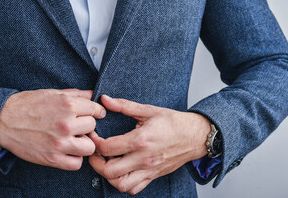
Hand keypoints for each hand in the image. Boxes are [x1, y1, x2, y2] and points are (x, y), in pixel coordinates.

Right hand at [0, 89, 105, 170]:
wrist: (3, 121)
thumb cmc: (27, 105)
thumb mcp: (52, 93)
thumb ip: (76, 94)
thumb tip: (93, 94)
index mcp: (67, 105)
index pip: (96, 110)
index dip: (95, 112)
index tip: (93, 114)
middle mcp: (66, 123)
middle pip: (93, 127)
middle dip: (86, 125)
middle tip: (77, 125)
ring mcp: (60, 142)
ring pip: (89, 147)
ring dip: (83, 143)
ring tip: (74, 139)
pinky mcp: (52, 158)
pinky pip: (77, 163)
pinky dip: (74, 158)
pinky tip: (68, 150)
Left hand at [89, 95, 209, 194]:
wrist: (195, 135)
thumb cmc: (173, 122)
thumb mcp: (148, 110)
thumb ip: (124, 105)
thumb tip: (105, 99)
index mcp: (140, 140)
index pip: (107, 148)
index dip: (94, 141)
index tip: (93, 135)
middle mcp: (143, 158)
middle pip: (109, 171)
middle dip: (96, 162)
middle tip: (95, 152)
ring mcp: (148, 170)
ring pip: (121, 184)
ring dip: (108, 176)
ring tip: (107, 163)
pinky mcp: (153, 175)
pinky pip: (134, 189)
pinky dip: (123, 183)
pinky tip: (121, 171)